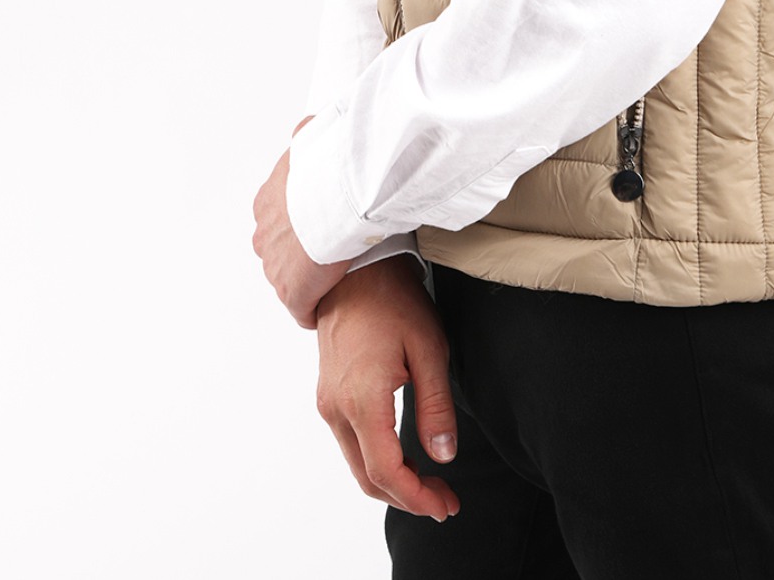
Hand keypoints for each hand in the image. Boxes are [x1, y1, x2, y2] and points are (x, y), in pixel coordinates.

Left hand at [251, 135, 351, 327]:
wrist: (335, 194)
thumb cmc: (328, 166)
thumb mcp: (312, 138)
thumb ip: (307, 137)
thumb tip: (311, 126)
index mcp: (268, 203)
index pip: (279, 220)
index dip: (301, 224)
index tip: (319, 224)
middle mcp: (266, 235)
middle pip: (280, 250)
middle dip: (301, 251)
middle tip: (330, 247)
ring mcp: (276, 265)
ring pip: (289, 277)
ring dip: (308, 278)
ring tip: (334, 275)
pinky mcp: (292, 292)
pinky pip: (301, 308)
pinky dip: (313, 307)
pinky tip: (327, 304)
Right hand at [316, 254, 459, 521]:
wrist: (356, 269)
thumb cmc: (394, 300)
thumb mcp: (429, 350)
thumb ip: (436, 408)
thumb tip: (443, 457)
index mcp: (362, 399)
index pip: (386, 471)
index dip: (417, 497)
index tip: (445, 505)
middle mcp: (336, 408)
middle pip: (367, 478)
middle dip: (407, 498)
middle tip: (444, 501)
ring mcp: (327, 402)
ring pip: (357, 464)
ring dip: (392, 481)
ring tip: (431, 483)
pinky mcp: (327, 394)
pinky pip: (350, 443)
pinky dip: (377, 460)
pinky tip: (405, 456)